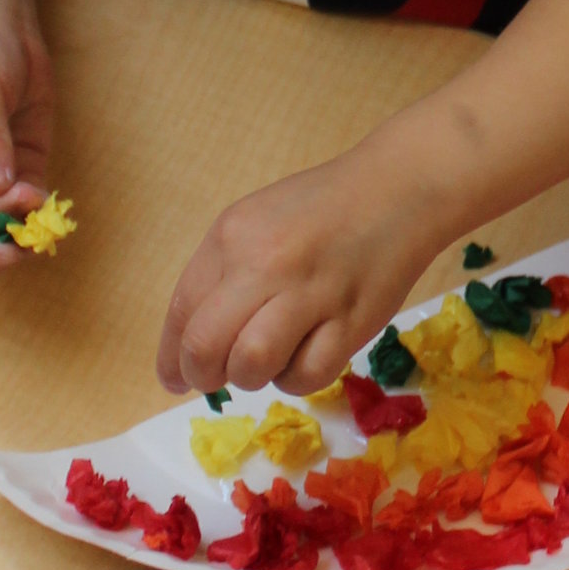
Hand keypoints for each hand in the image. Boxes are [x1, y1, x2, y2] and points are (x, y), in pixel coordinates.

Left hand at [156, 151, 437, 397]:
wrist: (397, 190)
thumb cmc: (321, 209)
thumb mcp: (256, 222)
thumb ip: (222, 275)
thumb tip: (192, 346)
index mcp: (231, 236)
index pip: (182, 311)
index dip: (171, 358)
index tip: (175, 379)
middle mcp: (264, 263)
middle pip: (205, 346)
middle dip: (203, 375)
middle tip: (218, 378)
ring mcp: (309, 293)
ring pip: (250, 365)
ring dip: (250, 377)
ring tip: (268, 360)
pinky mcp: (350, 322)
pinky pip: (305, 376)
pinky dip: (297, 378)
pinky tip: (306, 355)